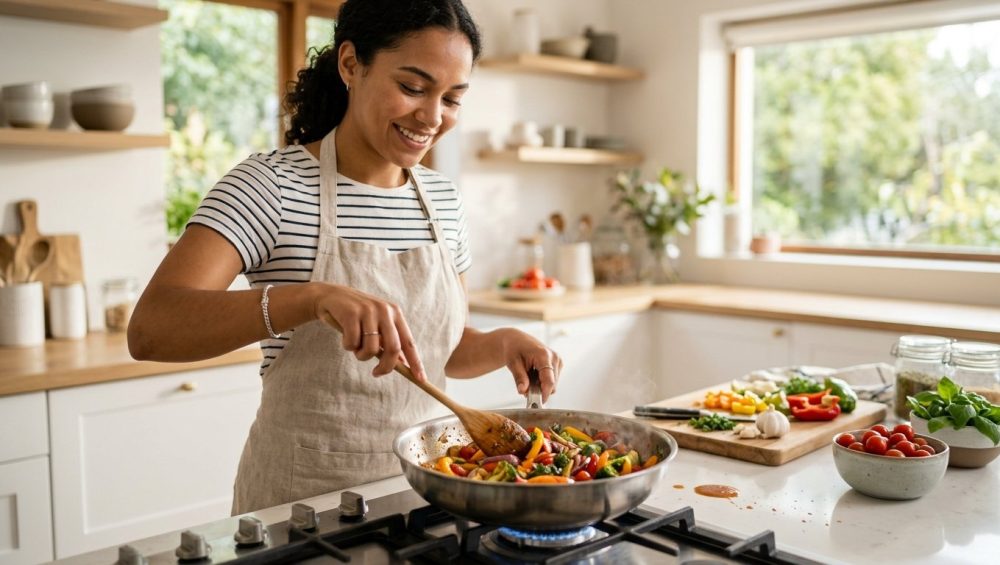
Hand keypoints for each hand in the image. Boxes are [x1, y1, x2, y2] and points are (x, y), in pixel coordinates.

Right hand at [311, 283, 425, 380]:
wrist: (331, 296)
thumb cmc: (357, 316)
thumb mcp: (377, 325)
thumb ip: (389, 341)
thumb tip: (403, 364)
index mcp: (395, 313)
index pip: (409, 342)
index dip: (416, 362)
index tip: (421, 379)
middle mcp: (385, 311)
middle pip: (393, 349)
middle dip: (386, 366)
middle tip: (376, 373)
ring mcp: (368, 311)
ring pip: (372, 349)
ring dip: (361, 355)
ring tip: (355, 347)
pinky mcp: (351, 314)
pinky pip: (352, 343)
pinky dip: (348, 346)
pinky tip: (345, 337)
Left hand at [500, 329, 561, 402]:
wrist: (517, 340)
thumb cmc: (514, 349)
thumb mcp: (512, 363)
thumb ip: (519, 377)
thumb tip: (523, 391)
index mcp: (544, 355)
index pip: (549, 380)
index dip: (544, 394)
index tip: (538, 403)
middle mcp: (554, 357)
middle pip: (552, 385)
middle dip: (539, 390)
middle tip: (525, 388)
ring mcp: (558, 360)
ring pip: (553, 384)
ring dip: (541, 386)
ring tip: (528, 378)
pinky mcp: (558, 364)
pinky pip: (553, 380)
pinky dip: (543, 382)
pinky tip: (534, 375)